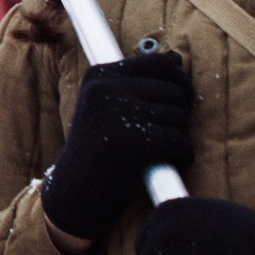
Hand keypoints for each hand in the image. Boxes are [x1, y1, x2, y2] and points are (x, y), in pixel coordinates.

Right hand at [40, 51, 194, 246]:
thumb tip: (176, 58)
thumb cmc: (98, 152)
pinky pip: (179, 142)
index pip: (159, 63)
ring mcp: (114, 114)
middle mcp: (104, 89)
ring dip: (179, 139)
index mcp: (99, 76)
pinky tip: (166, 166)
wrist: (72, 195)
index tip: (178, 102)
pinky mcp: (128, 143)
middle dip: (180, 115)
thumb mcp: (109, 108)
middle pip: (174, 91)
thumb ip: (140, 83)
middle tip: (165, 135)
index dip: (180, 82)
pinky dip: (182, 158)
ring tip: (158, 153)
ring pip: (179, 118)